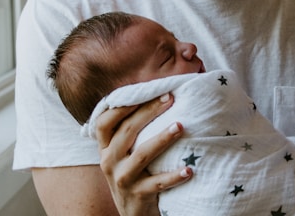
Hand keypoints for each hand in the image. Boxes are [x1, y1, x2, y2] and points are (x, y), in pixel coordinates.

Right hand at [96, 93, 192, 214]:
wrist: (133, 213)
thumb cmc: (134, 175)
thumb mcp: (123, 154)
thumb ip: (130, 132)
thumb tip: (157, 97)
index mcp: (106, 148)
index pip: (105, 122)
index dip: (123, 105)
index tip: (147, 91)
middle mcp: (109, 162)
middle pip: (127, 131)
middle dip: (149, 112)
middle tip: (170, 99)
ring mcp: (122, 179)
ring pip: (142, 154)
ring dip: (162, 138)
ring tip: (180, 126)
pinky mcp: (138, 195)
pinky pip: (157, 183)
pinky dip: (174, 176)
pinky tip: (189, 169)